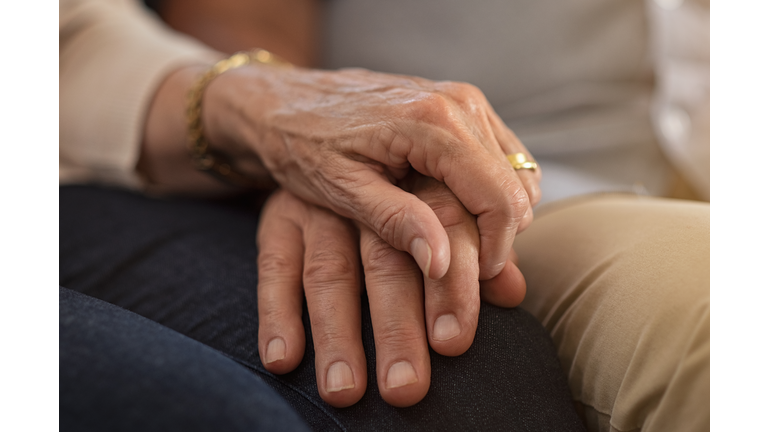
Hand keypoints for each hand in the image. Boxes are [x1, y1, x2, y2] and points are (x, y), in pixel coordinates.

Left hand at [208, 66, 540, 281]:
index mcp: (433, 122)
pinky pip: (502, 158)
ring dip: (495, 215)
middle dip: (498, 237)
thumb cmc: (304, 145)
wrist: (285, 101)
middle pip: (516, 188)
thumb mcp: (342, 190)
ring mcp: (465, 100)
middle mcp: (460, 103)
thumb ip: (396, 222)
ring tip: (450, 239)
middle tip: (457, 268)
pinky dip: (489, 191)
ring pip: (516, 174)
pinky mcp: (462, 106)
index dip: (495, 250)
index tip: (471, 282)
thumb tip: (443, 263)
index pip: (500, 199)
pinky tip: (452, 210)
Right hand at [256, 180, 525, 407]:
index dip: (453, 288)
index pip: (445, 231)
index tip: (453, 344)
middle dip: (397, 328)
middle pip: (386, 262)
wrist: (328, 134)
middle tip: (405, 389)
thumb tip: (514, 293)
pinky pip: (274, 266)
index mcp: (422, 176)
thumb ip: (473, 244)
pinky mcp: (280, 214)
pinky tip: (283, 359)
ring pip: (329, 271)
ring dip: (336, 334)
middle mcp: (369, 186)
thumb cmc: (403, 177)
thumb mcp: (439, 197)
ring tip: (344, 390)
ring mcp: (320, 203)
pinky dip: (277, 313)